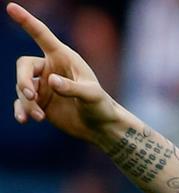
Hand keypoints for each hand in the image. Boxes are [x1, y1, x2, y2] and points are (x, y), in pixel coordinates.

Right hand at [9, 2, 119, 141]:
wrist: (101, 127)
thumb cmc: (102, 107)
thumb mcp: (92, 96)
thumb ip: (72, 88)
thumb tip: (50, 81)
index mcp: (64, 58)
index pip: (42, 36)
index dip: (26, 21)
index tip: (11, 7)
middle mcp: (50, 68)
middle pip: (23, 65)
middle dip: (22, 80)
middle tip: (31, 96)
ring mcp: (43, 85)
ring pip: (22, 87)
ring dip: (27, 102)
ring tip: (40, 117)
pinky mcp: (40, 102)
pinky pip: (21, 102)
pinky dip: (21, 110)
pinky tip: (24, 120)